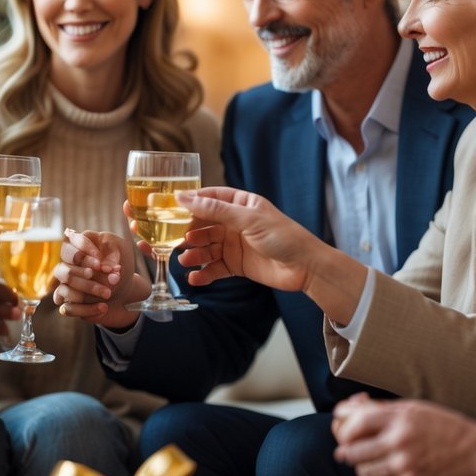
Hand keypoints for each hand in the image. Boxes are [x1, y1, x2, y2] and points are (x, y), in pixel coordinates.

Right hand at [51, 229, 146, 328]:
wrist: (125, 288)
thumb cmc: (119, 263)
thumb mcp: (121, 250)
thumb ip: (112, 250)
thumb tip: (101, 264)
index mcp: (76, 246)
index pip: (69, 246)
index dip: (84, 254)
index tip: (101, 263)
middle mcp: (66, 266)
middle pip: (65, 270)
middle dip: (88, 276)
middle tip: (110, 278)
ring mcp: (66, 286)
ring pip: (65, 290)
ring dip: (89, 292)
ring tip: (109, 293)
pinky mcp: (69, 304)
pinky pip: (68, 309)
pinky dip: (87, 309)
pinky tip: (104, 308)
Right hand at [175, 187, 317, 290]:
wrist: (305, 268)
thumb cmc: (283, 236)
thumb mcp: (248, 219)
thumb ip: (215, 210)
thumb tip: (184, 197)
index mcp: (240, 204)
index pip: (209, 198)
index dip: (190, 202)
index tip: (170, 208)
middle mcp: (235, 223)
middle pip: (203, 225)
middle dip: (188, 233)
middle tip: (175, 241)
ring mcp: (235, 244)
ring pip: (206, 247)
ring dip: (194, 254)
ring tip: (185, 260)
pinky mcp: (236, 265)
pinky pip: (214, 267)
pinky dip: (203, 273)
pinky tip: (195, 278)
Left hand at [331, 394, 475, 475]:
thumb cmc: (446, 428)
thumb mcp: (416, 409)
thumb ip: (383, 410)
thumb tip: (348, 410)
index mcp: (399, 418)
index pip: (354, 423)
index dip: (343, 430)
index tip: (344, 435)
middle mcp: (399, 441)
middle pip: (352, 451)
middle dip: (347, 453)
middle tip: (349, 454)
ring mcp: (404, 466)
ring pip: (363, 473)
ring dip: (363, 470)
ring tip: (372, 466)